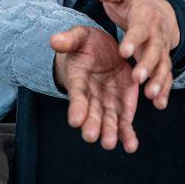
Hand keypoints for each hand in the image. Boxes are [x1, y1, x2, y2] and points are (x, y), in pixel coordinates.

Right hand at [50, 25, 139, 153]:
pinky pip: (124, 124)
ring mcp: (107, 104)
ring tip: (109, 143)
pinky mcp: (122, 107)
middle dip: (91, 125)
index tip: (75, 119)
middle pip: (91, 113)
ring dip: (109, 133)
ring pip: (108, 122)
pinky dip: (127, 135)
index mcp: (79, 81)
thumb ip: (69, 40)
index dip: (76, 107)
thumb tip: (53, 40)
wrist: (104, 51)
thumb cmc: (87, 45)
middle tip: (90, 135)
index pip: (77, 95)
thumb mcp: (80, 37)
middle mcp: (91, 97)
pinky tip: (131, 146)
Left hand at [94, 0, 179, 109]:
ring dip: (158, 81)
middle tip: (138, 78)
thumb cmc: (133, 3)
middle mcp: (156, 34)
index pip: (139, 28)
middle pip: (154, 50)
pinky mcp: (163, 62)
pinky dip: (164, 90)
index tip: (124, 51)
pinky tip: (160, 104)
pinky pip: (166, 77)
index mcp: (144, 16)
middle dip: (147, 65)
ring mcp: (161, 49)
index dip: (133, 39)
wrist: (158, 11)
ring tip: (151, 95)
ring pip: (162, 66)